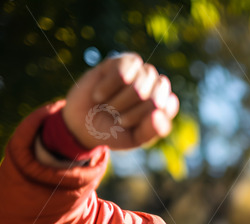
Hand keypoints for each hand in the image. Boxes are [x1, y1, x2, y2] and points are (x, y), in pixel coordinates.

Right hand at [62, 53, 179, 150]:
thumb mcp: (135, 138)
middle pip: (153, 99)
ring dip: (119, 102)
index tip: (131, 126)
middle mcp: (156, 85)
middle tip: (117, 117)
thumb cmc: (114, 131)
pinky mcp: (122, 61)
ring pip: (139, 86)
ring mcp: (141, 72)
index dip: (145, 120)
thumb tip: (158, 113)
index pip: (166, 108)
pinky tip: (99, 94)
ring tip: (108, 106)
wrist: (83, 126)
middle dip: (132, 114)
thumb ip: (152, 130)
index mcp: (165, 105)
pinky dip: (107, 87)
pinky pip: (122, 72)